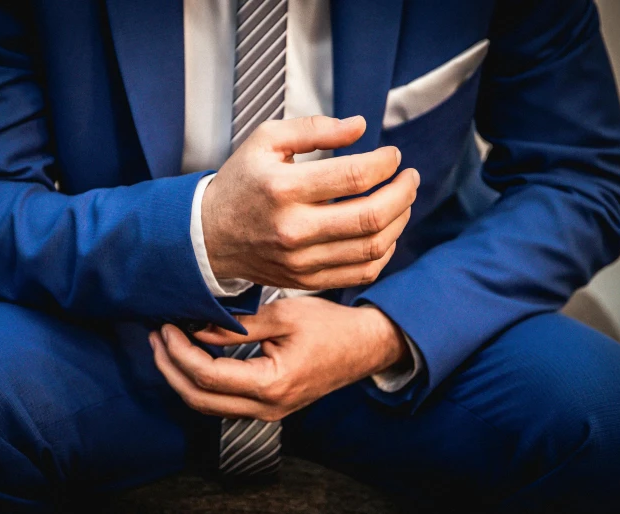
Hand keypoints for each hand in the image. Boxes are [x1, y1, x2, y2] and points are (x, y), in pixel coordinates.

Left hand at [149, 296, 406, 420]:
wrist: (365, 346)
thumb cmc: (331, 327)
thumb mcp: (283, 316)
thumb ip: (238, 325)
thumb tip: (198, 328)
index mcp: (271, 384)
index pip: (207, 375)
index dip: (179, 352)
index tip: (166, 327)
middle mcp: (267, 407)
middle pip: (199, 399)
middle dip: (170, 369)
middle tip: (155, 338)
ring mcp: (269, 412)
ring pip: (208, 406)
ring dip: (182, 378)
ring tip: (166, 347)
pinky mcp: (270, 407)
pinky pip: (224, 403)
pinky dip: (201, 383)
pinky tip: (193, 358)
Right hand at [202, 115, 418, 289]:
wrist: (209, 235)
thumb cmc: (241, 182)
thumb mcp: (265, 141)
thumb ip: (314, 127)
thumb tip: (359, 126)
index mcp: (283, 187)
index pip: (354, 176)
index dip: (385, 163)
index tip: (392, 155)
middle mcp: (293, 229)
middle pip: (371, 216)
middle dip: (403, 192)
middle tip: (410, 177)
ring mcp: (301, 260)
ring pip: (372, 247)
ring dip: (399, 220)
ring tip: (403, 201)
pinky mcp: (306, 280)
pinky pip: (361, 273)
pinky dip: (384, 252)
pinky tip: (385, 232)